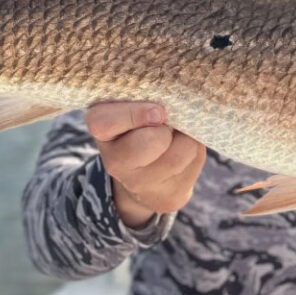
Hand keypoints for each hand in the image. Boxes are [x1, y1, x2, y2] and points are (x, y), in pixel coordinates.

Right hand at [85, 101, 205, 227]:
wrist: (147, 169)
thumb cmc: (142, 121)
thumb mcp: (135, 102)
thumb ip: (148, 96)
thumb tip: (178, 101)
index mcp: (100, 128)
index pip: (105, 122)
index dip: (135, 115)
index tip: (158, 111)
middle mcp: (113, 162)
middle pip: (151, 141)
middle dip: (167, 128)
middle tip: (166, 123)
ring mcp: (139, 186)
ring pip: (180, 152)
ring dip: (186, 137)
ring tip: (177, 134)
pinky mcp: (166, 199)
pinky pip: (194, 163)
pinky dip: (195, 150)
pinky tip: (183, 150)